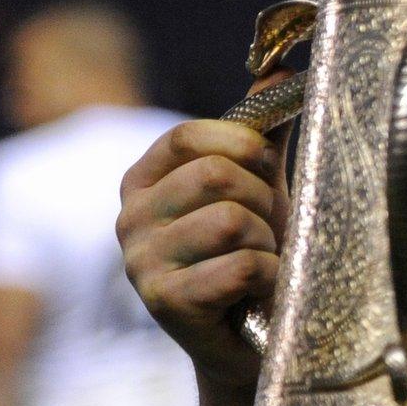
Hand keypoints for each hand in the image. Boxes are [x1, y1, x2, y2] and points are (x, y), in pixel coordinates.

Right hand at [117, 88, 291, 388]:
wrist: (254, 338)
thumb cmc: (255, 250)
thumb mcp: (259, 184)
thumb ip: (263, 130)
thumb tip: (277, 67)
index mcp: (145, 179)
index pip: (192, 134)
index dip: (244, 146)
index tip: (264, 169)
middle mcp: (129, 218)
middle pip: (219, 175)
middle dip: (264, 201)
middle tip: (265, 232)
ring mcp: (140, 263)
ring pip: (234, 221)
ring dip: (268, 243)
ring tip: (260, 263)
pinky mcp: (165, 304)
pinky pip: (244, 265)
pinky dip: (271, 277)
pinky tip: (258, 293)